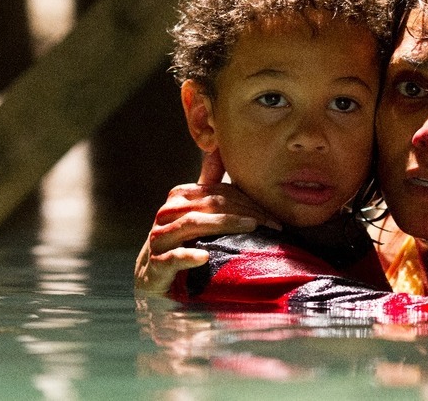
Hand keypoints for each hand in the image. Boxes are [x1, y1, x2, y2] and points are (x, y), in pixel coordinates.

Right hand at [134, 151, 263, 293]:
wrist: (154, 274)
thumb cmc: (183, 241)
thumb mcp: (199, 213)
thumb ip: (212, 188)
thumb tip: (222, 153)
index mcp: (180, 197)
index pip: (219, 192)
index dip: (249, 201)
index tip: (274, 215)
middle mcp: (167, 212)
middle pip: (211, 204)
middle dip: (245, 212)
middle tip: (272, 224)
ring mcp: (160, 238)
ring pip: (193, 223)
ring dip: (225, 224)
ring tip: (250, 227)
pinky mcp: (156, 264)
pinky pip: (172, 257)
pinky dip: (189, 255)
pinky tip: (205, 257)